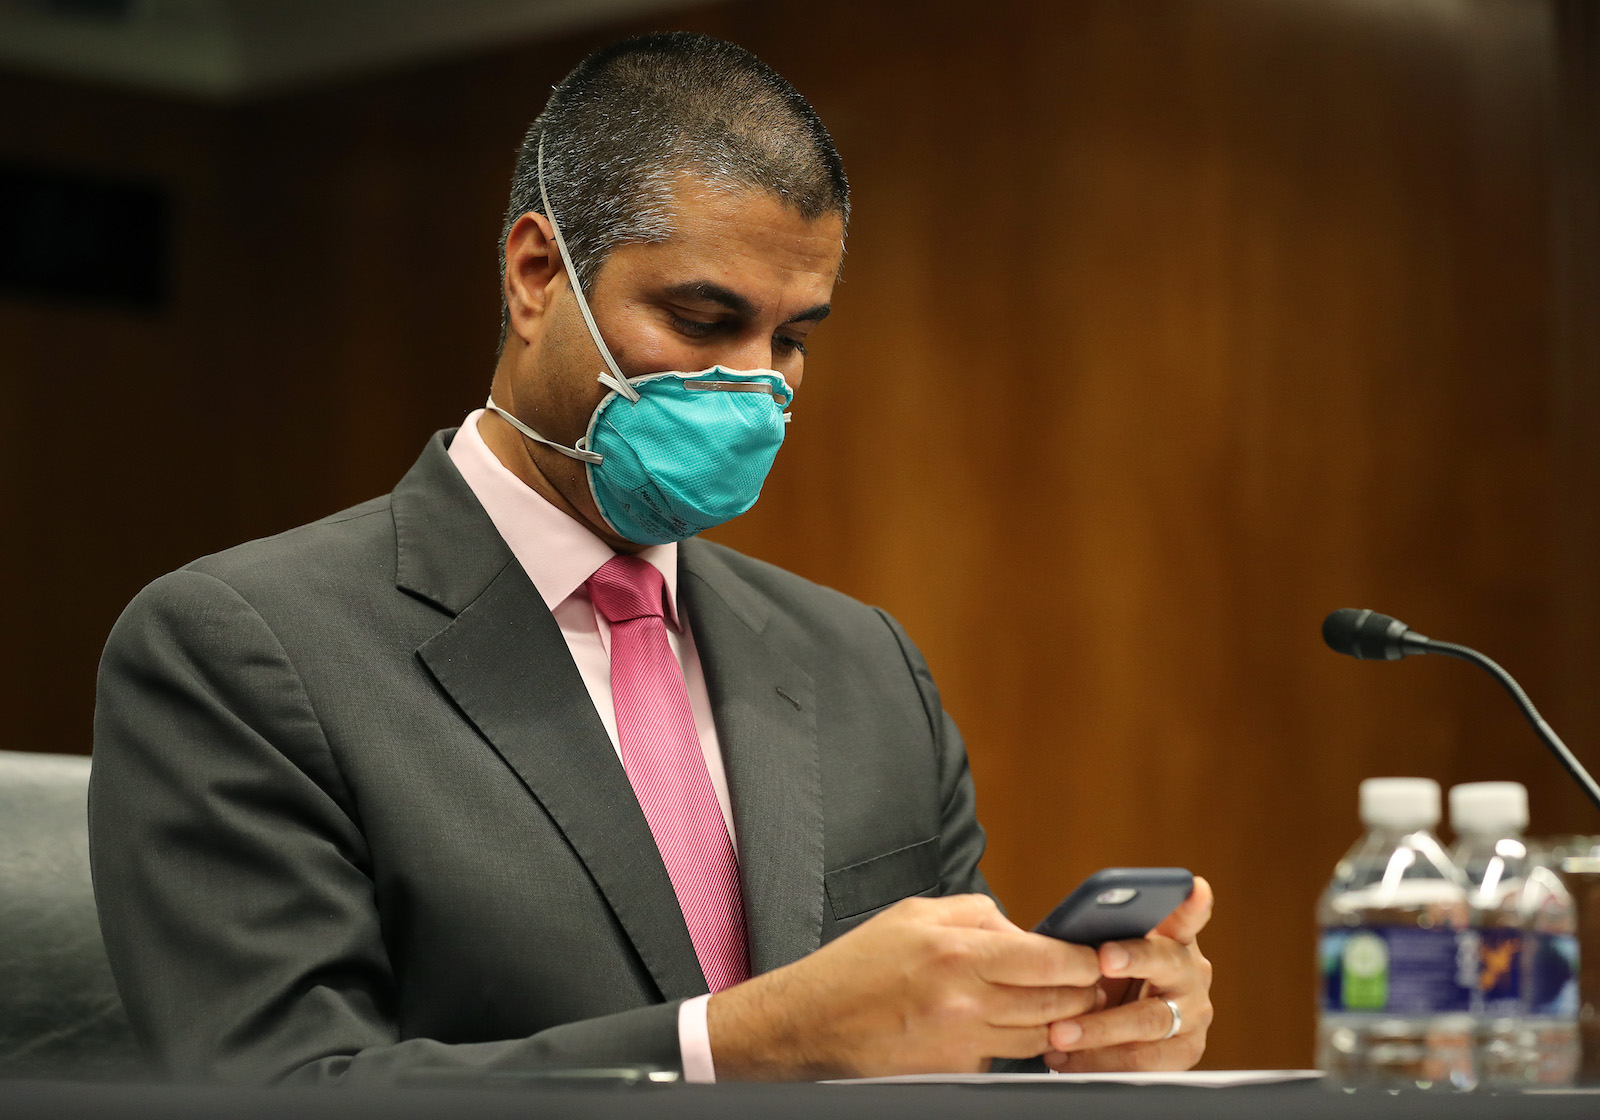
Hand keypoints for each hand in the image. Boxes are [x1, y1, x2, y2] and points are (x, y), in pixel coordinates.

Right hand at [707, 893, 1100, 1078]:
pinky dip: (1013, 1042)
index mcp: (958, 952)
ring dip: (1058, 1021)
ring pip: (1039, 1036)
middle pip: (1057, 1004)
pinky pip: (1003, 1057)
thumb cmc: (858, 966)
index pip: (1050, 960)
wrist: (810, 1025)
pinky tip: (1008, 1026)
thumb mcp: (915, 914)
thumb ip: (978, 914)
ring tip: (1062, 1005)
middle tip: (1093, 982)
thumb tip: (1024, 931)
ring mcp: (962, 1044)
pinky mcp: (955, 1073)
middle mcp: (965, 1001)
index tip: (1095, 956)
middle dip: (1084, 993)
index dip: (1084, 960)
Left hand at [1041, 875, 1213, 1071]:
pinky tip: (1066, 1058)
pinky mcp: (1185, 1052)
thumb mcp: (1101, 949)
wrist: (1116, 1026)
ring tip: (1059, 1032)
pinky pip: (1144, 1061)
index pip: (1189, 912)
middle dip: (1133, 958)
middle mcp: (1190, 971)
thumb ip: (1095, 937)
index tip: (1192, 888)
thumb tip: (1060, 938)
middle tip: (1101, 959)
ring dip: (1101, 1028)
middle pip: (1165, 961)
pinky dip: (1101, 1061)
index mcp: (1173, 936)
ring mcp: (1194, 1013)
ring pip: (1150, 1020)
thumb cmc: (1105, 976)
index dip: (1190, 902)